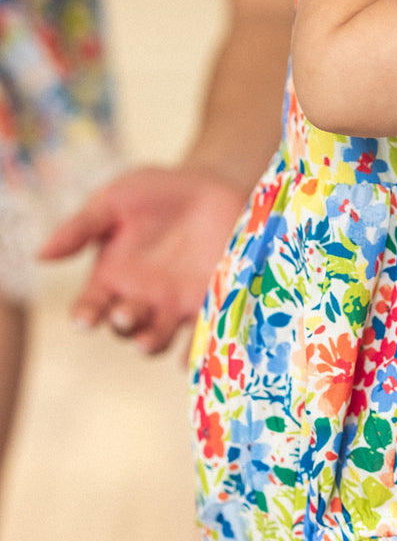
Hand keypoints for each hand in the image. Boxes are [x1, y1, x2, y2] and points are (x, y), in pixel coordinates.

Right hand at [39, 166, 247, 354]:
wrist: (210, 187)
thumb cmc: (154, 195)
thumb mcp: (114, 202)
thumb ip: (81, 228)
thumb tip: (41, 255)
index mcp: (111, 279)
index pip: (91, 306)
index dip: (85, 316)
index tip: (84, 319)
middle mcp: (140, 300)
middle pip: (125, 326)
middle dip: (123, 324)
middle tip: (125, 316)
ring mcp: (174, 306)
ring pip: (158, 337)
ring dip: (152, 343)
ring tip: (148, 341)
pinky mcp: (210, 303)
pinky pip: (202, 332)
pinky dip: (197, 347)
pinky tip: (197, 353)